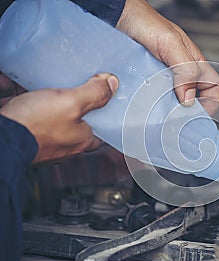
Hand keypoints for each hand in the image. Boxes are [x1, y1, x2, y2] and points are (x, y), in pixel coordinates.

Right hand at [0, 73, 118, 162]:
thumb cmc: (34, 126)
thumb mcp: (71, 104)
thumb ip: (94, 94)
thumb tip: (113, 84)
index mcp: (82, 139)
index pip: (102, 127)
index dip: (105, 111)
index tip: (106, 95)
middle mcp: (64, 141)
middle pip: (77, 116)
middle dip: (76, 98)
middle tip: (77, 81)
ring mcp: (44, 136)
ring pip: (53, 111)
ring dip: (51, 95)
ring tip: (53, 80)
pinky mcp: (24, 128)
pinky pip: (30, 108)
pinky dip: (29, 95)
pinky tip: (26, 83)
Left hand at [116, 0, 218, 113]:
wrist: (117, 16)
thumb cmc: (145, 22)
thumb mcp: (170, 43)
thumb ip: (185, 68)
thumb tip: (188, 99)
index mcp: (193, 63)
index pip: (212, 87)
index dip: (211, 102)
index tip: (198, 113)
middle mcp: (179, 72)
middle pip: (192, 99)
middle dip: (187, 112)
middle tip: (176, 119)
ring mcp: (161, 78)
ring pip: (172, 102)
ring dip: (167, 111)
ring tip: (159, 116)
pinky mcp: (145, 81)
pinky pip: (152, 98)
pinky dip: (150, 105)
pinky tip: (145, 107)